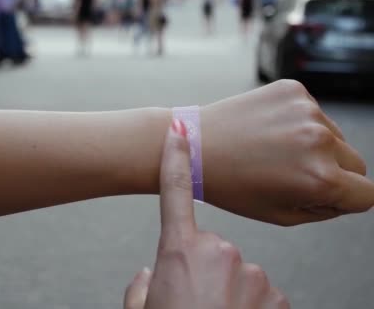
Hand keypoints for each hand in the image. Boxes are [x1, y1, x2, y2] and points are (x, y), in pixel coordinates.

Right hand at [124, 122, 288, 308]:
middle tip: (194, 302)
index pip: (174, 194)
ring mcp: (253, 274)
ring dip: (230, 293)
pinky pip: (261, 295)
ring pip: (239, 274)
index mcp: (179, 251)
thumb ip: (143, 287)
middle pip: (212, 249)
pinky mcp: (278, 297)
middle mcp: (219, 252)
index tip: (178, 130)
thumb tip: (150, 274)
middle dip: (205, 271)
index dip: (175, 160)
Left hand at [201, 79, 373, 225]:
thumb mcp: (281, 214)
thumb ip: (326, 208)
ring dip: (316, 146)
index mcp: (320, 179)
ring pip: (335, 136)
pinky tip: (268, 131)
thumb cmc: (231, 186)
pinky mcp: (294, 90)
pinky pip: (314, 113)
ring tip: (273, 152)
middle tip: (293, 175)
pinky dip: (298, 123)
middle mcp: (319, 140)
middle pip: (357, 163)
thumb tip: (352, 192)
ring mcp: (307, 110)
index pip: (367, 194)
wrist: (194, 145)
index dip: (346, 199)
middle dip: (335, 172)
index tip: (325, 196)